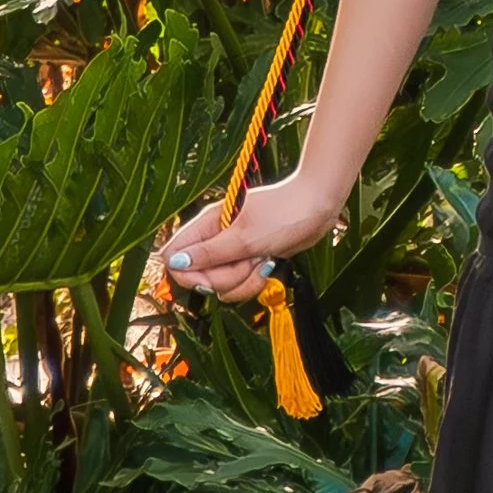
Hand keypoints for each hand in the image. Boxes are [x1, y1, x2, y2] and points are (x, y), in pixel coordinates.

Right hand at [159, 175, 339, 308]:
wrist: (318, 207)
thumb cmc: (284, 212)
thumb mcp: (245, 237)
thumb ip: (209, 253)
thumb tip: (174, 262)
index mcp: (207, 225)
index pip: (174, 256)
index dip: (188, 273)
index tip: (210, 274)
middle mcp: (215, 239)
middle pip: (198, 277)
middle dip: (224, 278)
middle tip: (246, 260)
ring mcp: (232, 252)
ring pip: (220, 286)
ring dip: (241, 282)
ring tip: (260, 260)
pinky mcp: (248, 261)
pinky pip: (239, 285)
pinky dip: (253, 282)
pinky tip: (267, 264)